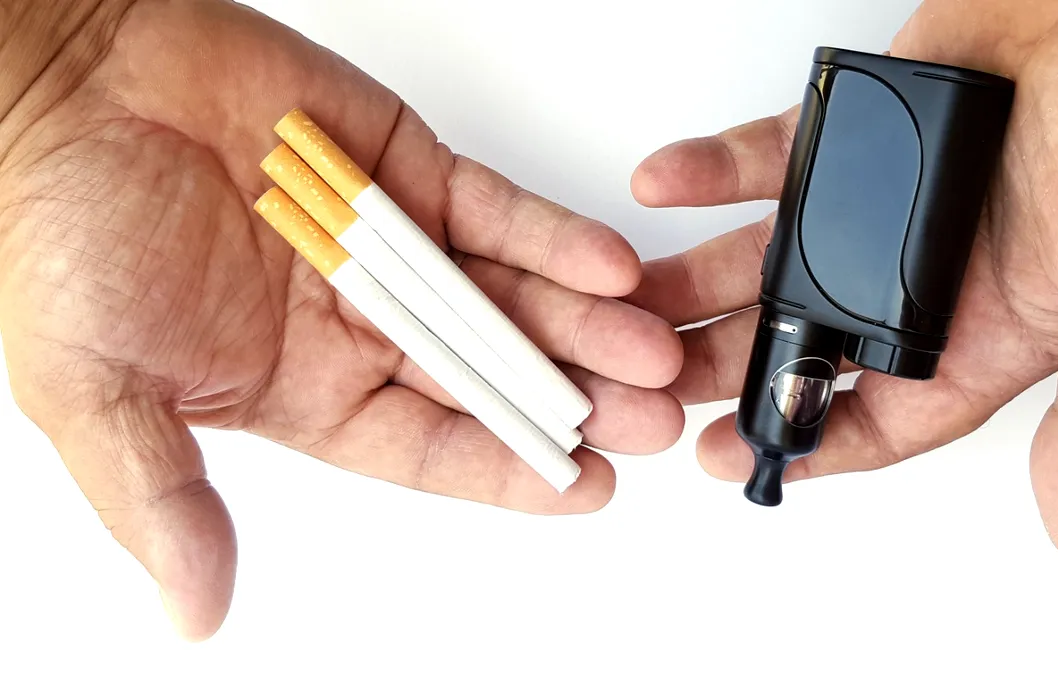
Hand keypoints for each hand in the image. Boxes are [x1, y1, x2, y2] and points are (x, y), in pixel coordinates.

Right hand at [0, 0, 683, 639]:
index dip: (508, 471)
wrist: (60, 86)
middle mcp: (364, 327)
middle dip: (574, 402)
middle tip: (653, 423)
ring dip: (586, 326)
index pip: (429, 448)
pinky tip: (609, 269)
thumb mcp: (93, 391)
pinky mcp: (412, 173)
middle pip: (492, 376)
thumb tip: (195, 615)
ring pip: (512, 297)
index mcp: (306, 392)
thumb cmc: (60, 236)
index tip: (587, 489)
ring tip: (655, 353)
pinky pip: (497, 213)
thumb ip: (162, 499)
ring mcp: (396, 248)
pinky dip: (551, 238)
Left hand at [629, 0, 1057, 561]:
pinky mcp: (859, 130)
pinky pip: (766, 156)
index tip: (726, 458)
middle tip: (645, 387)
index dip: (804, 441)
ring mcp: (883, 203)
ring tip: (624, 306)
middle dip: (723, 368)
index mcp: (989, 334)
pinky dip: (710, 169)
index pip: (880, 416)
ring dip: (696, 282)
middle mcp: (924, 276)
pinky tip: (660, 185)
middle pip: (801, 343)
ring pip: (766, 258)